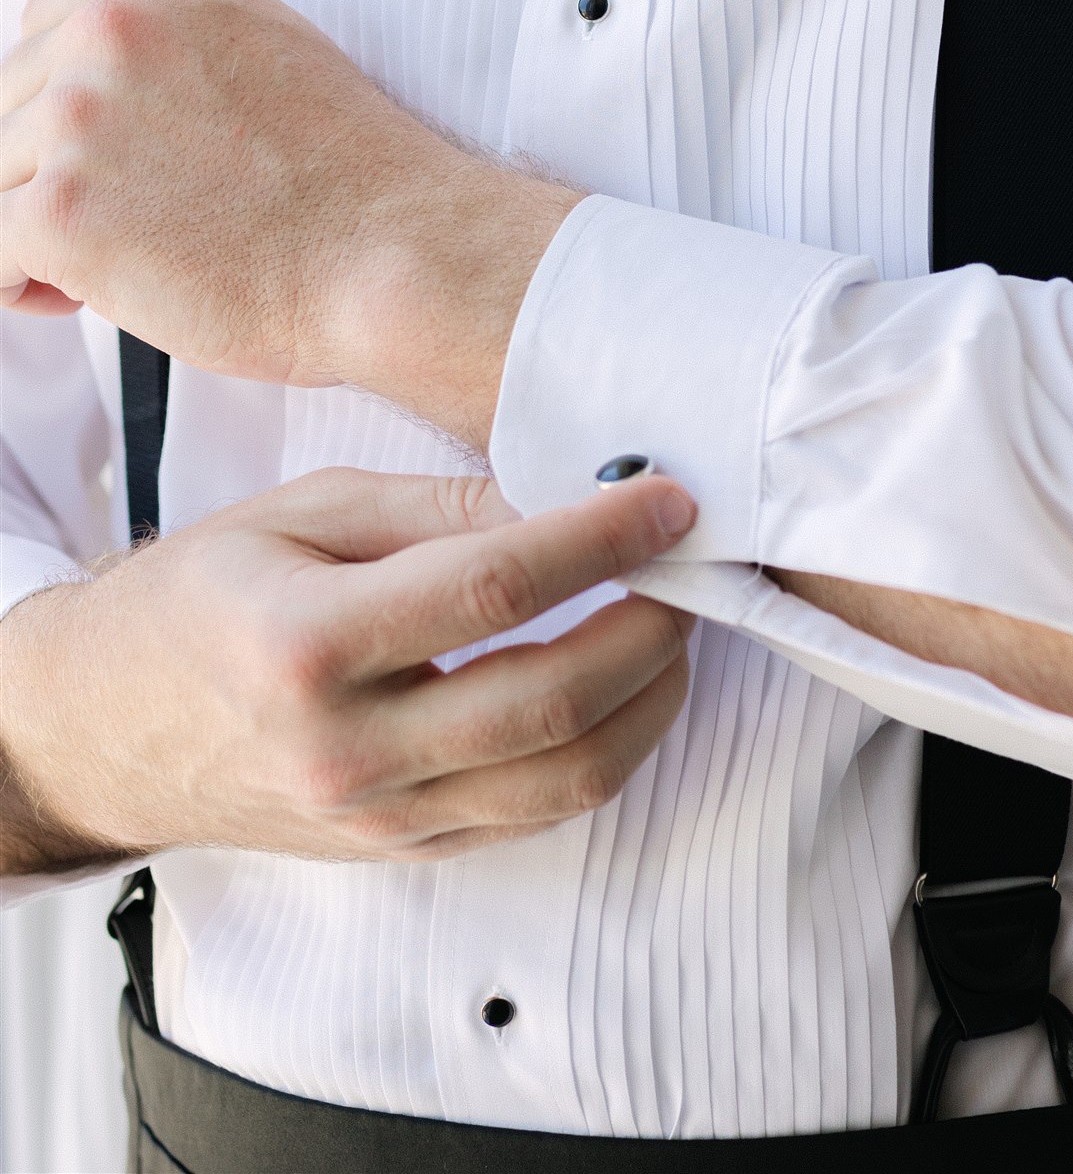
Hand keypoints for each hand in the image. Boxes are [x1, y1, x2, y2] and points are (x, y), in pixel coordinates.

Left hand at [0, 0, 578, 447]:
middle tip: (127, 221)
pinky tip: (84, 295)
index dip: (60, 106)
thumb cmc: (352, 182)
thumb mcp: (264, 53)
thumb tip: (101, 106)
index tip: (102, 156)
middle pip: (7, 107)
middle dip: (49, 171)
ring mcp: (78, 117)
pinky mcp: (59, 211)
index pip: (41, 30)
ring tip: (116, 262)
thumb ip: (174, 52)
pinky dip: (19, 283)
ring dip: (37, 228)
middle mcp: (110, 30)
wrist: (396, 254)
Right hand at [0, 468, 696, 871]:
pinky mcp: (405, 852)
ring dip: (650, 701)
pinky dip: (601, 751)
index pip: (497, 589)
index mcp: (308, 645)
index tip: (667, 501)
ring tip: (671, 625)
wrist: (108, 727)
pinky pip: (535, 815)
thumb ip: (434, 506)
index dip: (602, 540)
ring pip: (565, 781)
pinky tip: (620, 687)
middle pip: (553, 701)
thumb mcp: (300, 512)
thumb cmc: (201, 599)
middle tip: (689, 565)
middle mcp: (349, 750)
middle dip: (652, 626)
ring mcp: (380, 818)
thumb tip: (560, 495)